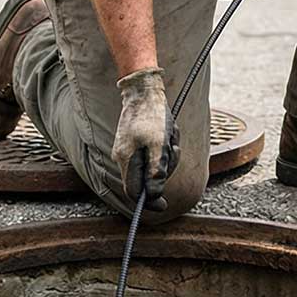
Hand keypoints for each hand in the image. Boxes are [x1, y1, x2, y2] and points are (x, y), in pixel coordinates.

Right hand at [112, 66, 178, 211]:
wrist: (144, 89)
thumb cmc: (152, 115)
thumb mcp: (159, 144)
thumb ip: (156, 171)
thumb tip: (154, 195)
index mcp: (126, 160)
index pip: (134, 192)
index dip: (149, 202)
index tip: (164, 206)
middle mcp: (123, 157)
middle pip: (145, 179)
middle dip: (164, 168)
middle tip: (173, 149)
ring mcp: (128, 150)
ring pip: (151, 166)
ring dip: (167, 155)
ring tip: (171, 136)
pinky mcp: (135, 142)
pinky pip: (152, 154)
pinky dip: (164, 147)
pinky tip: (168, 133)